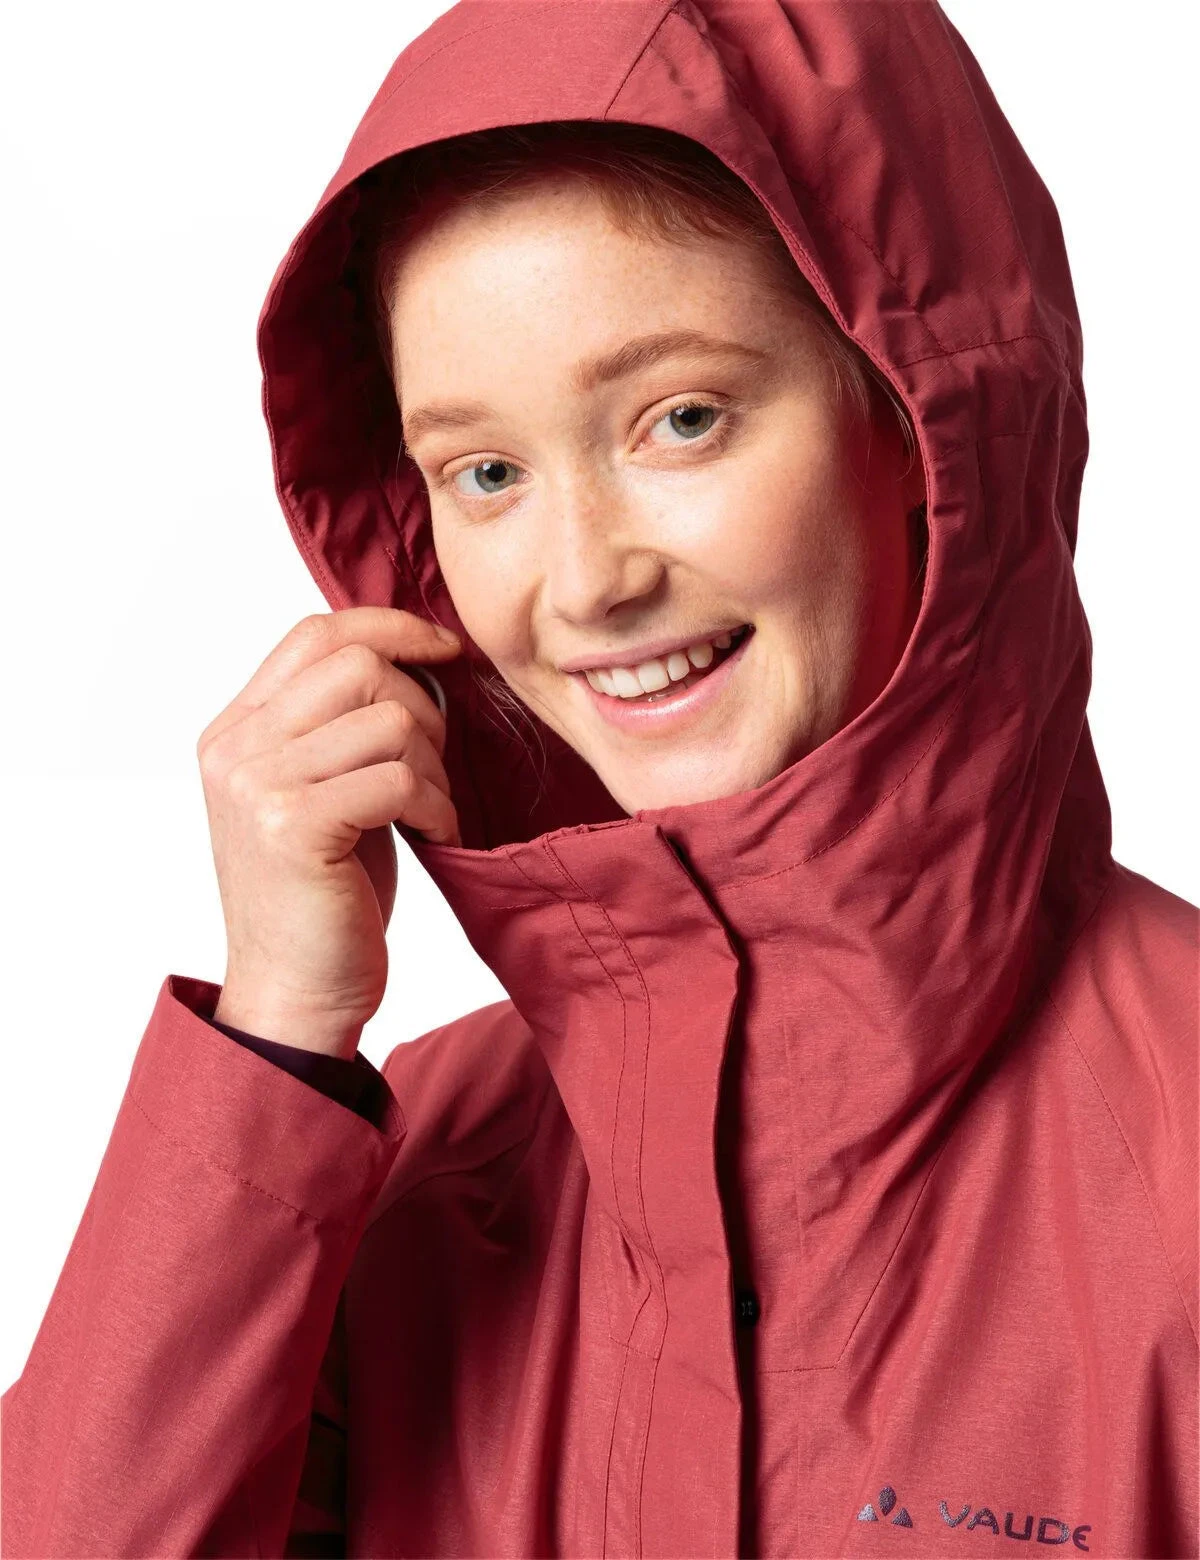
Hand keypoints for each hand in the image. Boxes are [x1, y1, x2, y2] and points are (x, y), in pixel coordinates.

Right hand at [196, 607, 462, 1055]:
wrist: (296, 992)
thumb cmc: (326, 894)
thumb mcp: (322, 791)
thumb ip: (338, 725)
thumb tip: (410, 658)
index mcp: (237, 731)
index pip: (315, 633)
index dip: (388, 627)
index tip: (442, 650)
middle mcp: (236, 749)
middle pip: (358, 665)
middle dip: (422, 710)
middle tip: (433, 770)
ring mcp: (258, 786)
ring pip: (389, 721)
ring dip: (434, 767)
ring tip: (428, 812)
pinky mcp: (294, 826)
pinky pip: (399, 778)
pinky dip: (436, 806)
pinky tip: (433, 837)